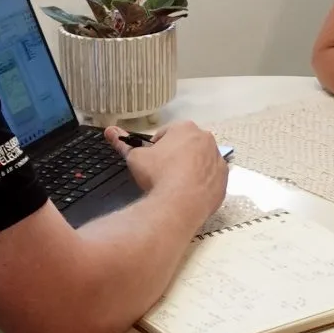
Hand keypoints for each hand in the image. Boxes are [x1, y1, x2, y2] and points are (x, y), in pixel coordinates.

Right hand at [112, 122, 226, 212]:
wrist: (180, 204)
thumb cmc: (157, 175)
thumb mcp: (135, 157)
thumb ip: (123, 143)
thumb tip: (109, 131)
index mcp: (185, 128)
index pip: (166, 134)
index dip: (155, 148)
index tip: (151, 162)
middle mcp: (207, 140)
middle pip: (186, 146)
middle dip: (175, 157)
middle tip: (162, 174)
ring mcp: (218, 161)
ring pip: (201, 162)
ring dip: (189, 170)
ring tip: (174, 186)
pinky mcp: (224, 181)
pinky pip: (210, 180)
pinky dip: (201, 185)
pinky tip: (188, 194)